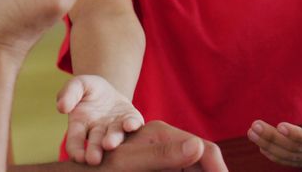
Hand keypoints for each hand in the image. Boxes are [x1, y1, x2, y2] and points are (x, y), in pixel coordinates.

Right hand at [57, 75, 144, 164]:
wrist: (108, 89)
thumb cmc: (89, 90)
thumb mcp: (77, 85)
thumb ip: (69, 92)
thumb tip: (62, 107)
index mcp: (80, 125)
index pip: (75, 142)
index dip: (76, 151)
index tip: (79, 156)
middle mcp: (98, 132)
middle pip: (95, 144)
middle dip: (94, 151)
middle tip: (94, 159)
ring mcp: (115, 127)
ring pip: (115, 136)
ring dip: (113, 140)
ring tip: (109, 144)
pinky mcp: (130, 120)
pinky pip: (133, 123)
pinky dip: (133, 125)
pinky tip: (130, 125)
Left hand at [99, 121, 227, 171]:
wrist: (83, 171)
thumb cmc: (100, 167)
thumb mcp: (128, 164)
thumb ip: (162, 155)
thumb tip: (198, 147)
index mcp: (162, 133)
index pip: (203, 149)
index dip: (218, 169)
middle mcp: (166, 143)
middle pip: (202, 160)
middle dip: (213, 171)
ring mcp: (163, 157)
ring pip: (194, 168)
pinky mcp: (159, 168)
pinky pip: (181, 171)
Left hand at [247, 89, 301, 166]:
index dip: (298, 134)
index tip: (280, 125)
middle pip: (299, 148)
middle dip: (274, 138)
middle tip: (255, 126)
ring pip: (294, 156)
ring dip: (270, 146)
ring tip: (253, 134)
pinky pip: (294, 162)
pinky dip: (277, 156)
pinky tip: (262, 147)